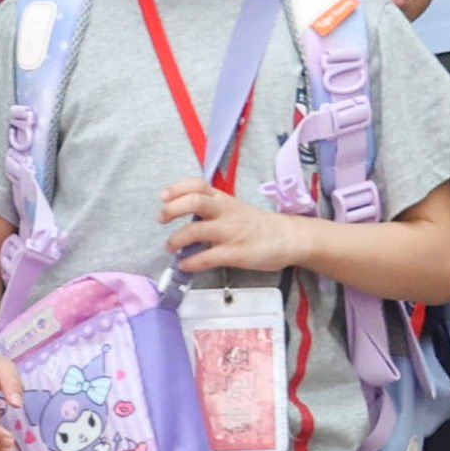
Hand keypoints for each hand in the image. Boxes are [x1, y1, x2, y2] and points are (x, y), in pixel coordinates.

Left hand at [161, 177, 301, 277]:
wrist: (288, 239)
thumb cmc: (257, 225)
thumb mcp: (235, 208)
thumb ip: (211, 209)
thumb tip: (182, 217)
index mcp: (224, 199)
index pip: (198, 185)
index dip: (177, 188)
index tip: (163, 196)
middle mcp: (226, 212)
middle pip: (194, 202)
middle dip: (172, 210)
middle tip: (162, 220)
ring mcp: (230, 233)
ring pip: (195, 231)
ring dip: (176, 240)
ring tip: (171, 248)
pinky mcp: (235, 254)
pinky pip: (206, 258)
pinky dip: (190, 263)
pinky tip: (185, 266)